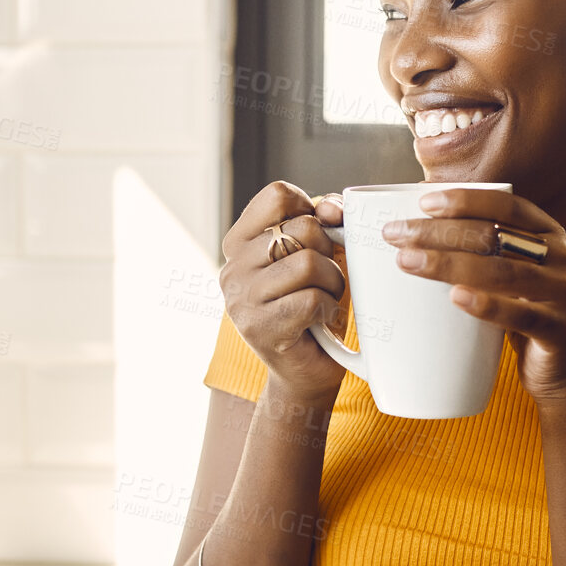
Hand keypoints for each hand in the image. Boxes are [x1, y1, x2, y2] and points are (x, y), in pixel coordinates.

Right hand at [220, 182, 348, 404]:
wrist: (303, 371)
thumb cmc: (312, 306)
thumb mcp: (316, 254)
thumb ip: (322, 221)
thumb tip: (333, 209)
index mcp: (239, 242)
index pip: (277, 195)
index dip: (311, 208)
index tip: (321, 232)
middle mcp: (232, 268)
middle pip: (302, 229)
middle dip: (330, 252)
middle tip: (324, 278)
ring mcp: (241, 299)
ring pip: (309, 263)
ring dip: (333, 283)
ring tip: (325, 298)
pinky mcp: (259, 328)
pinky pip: (311, 300)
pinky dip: (328, 309)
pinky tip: (320, 319)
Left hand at [380, 187, 565, 401]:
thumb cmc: (528, 316)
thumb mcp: (512, 278)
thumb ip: (484, 255)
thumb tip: (417, 235)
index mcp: (548, 236)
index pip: (507, 207)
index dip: (466, 200)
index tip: (424, 202)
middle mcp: (561, 258)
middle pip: (495, 236)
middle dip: (440, 232)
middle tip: (396, 235)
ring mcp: (565, 294)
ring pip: (503, 272)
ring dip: (450, 264)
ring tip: (408, 261)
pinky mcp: (562, 332)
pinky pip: (523, 316)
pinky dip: (488, 306)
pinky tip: (456, 298)